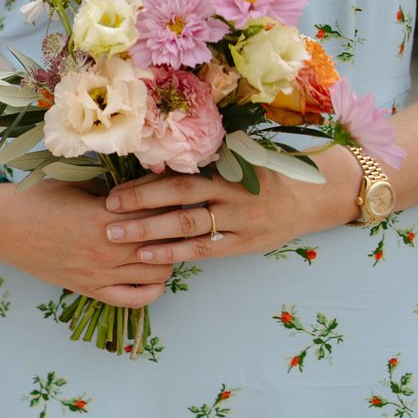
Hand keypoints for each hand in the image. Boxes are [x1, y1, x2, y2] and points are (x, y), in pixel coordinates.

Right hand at [0, 179, 175, 306]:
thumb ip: (114, 188)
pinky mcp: (90, 290)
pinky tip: (151, 272)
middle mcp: (106, 250)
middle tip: (174, 217)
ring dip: (167, 256)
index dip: (171, 200)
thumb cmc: (36, 199)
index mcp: (104, 218)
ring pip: (160, 272)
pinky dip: (153, 288)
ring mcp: (99, 274)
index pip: (159, 211)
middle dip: (175, 228)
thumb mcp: (77, 183)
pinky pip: (136, 299)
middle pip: (166, 242)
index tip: (173, 193)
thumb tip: (148, 186)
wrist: (1, 226)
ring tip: (161, 242)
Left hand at [103, 157, 358, 262]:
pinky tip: (147, 256)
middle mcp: (232, 193)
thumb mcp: (237, 162)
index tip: (114, 189)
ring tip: (116, 236)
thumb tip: (149, 163)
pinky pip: (203, 250)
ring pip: (188, 226)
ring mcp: (239, 221)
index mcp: (227, 169)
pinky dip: (173, 253)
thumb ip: (201, 165)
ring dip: (149, 232)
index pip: (180, 175)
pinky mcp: (243, 244)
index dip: (145, 183)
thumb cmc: (264, 176)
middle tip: (106, 211)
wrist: (312, 197)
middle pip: (179, 197)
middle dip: (140, 204)